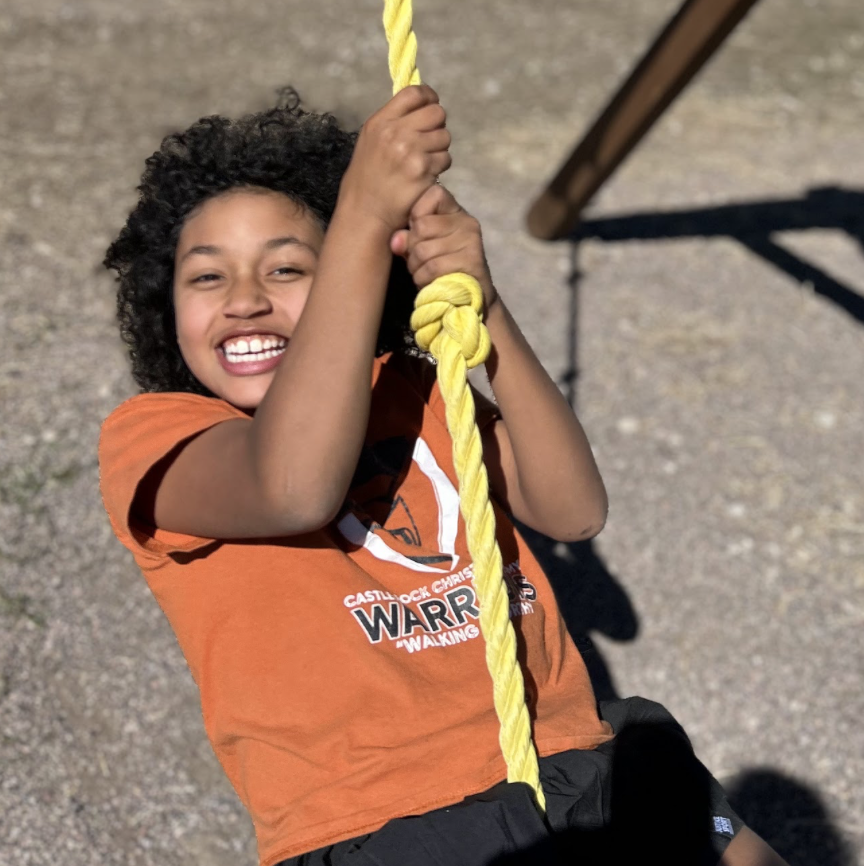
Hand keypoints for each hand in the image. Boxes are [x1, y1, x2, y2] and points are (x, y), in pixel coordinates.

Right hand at [339, 85, 450, 233]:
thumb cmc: (368, 180)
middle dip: (437, 126)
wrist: (366, 213)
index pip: (414, 93)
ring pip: (444, 136)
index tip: (432, 106)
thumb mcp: (372, 142)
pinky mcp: (423, 170)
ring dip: (440, 148)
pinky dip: (440, 167)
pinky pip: (446, 159)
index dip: (429, 97)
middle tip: (429, 141)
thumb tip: (421, 105)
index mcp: (381, 122)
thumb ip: (393, 122)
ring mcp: (410, 150)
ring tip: (425, 161)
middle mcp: (395, 132)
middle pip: (436, 112)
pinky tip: (426, 175)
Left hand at [390, 184, 498, 312]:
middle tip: (417, 261)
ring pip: (423, 250)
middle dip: (412, 248)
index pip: (432, 194)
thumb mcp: (421, 248)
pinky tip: (428, 283)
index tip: (419, 233)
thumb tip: (395, 241)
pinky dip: (423, 279)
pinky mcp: (471, 262)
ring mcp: (471, 241)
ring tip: (422, 273)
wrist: (469, 298)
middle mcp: (466, 222)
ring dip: (415, 267)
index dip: (417, 214)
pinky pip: (432, 267)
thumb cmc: (442, 269)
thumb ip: (407, 239)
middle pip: (422, 225)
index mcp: (455, 211)